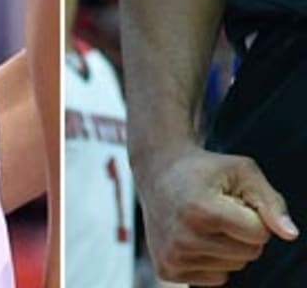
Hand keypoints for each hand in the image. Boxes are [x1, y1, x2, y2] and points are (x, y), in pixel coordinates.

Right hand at [139, 147, 297, 285]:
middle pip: (250, 253)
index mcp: (200, 210)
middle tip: (216, 206)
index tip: (232, 197)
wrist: (157, 170)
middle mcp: (183, 237)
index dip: (254, 214)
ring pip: (234, 266)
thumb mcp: (240, 170)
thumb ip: (271, 201)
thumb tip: (290, 234)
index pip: (259, 234)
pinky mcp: (167, 269)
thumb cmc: (204, 170)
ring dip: (227, 245)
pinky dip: (212, 259)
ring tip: (203, 219)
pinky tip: (193, 235)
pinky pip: (216, 278)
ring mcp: (173, 256)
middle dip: (243, 232)